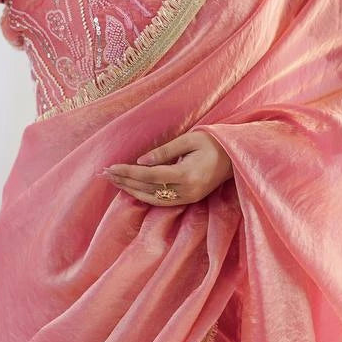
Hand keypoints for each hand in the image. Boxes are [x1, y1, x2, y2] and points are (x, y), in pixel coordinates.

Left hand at [101, 130, 233, 205]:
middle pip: (148, 189)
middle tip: (104, 174)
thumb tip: (141, 161)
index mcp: (187, 175)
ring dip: (131, 190)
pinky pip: (162, 201)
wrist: (237, 157)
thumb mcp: (190, 140)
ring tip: (114, 181)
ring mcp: (189, 198)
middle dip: (125, 181)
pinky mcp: (190, 199)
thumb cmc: (214, 142)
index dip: (129, 172)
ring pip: (153, 199)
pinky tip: (132, 189)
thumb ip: (165, 151)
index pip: (150, 175)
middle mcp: (187, 191)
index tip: (111, 167)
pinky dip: (145, 195)